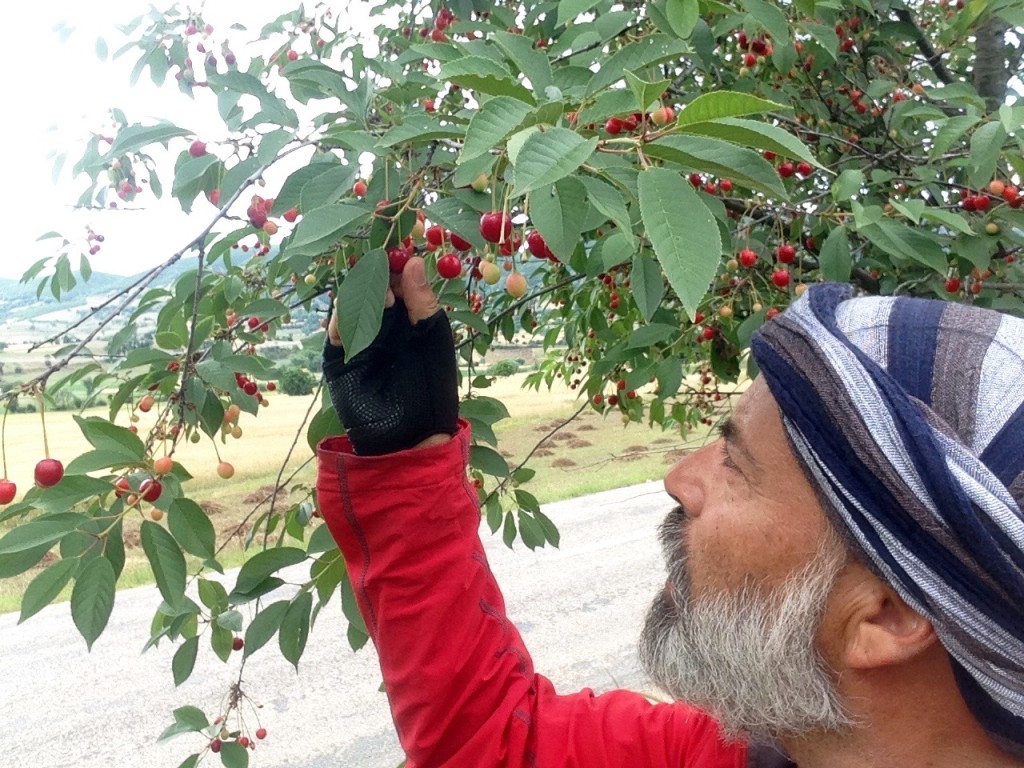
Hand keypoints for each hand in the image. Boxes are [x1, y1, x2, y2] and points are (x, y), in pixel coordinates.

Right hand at [324, 256, 457, 455]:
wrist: (409, 435)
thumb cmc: (432, 387)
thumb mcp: (434, 339)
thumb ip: (422, 301)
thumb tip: (413, 260)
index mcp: (410, 317)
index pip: (398, 279)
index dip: (395, 264)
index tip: (398, 254)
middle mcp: (384, 324)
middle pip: (370, 286)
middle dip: (376, 277)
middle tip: (389, 276)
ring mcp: (361, 339)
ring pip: (350, 303)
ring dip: (362, 296)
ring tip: (385, 304)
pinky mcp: (340, 358)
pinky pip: (336, 329)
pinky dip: (342, 319)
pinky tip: (357, 321)